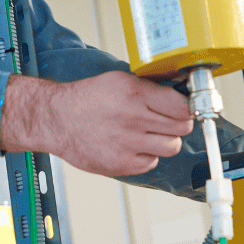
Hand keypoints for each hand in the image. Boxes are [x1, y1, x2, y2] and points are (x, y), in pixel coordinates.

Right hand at [0, 72, 193, 177]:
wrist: (57, 119)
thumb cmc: (85, 99)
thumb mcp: (119, 80)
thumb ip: (148, 88)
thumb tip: (176, 95)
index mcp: (135, 94)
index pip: (182, 106)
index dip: (187, 107)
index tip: (185, 108)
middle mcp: (134, 119)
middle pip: (182, 127)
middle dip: (180, 123)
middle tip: (170, 121)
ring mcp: (129, 144)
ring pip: (172, 147)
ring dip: (166, 141)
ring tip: (152, 134)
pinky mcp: (122, 164)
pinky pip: (152, 163)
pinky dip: (147, 156)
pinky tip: (135, 146)